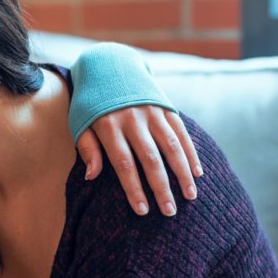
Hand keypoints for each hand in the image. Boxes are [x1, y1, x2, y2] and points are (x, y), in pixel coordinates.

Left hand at [76, 106, 201, 216]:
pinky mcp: (166, 107)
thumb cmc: (91, 104)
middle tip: (170, 211)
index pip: (124, 163)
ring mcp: (152, 112)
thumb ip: (87, 149)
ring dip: (183, 173)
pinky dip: (191, 153)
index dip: (134, 188)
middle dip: (161, 187)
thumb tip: (92, 177)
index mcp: (109, 126)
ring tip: (190, 196)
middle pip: (150, 159)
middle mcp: (133, 119)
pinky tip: (197, 173)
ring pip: (172, 146)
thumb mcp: (80, 123)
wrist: (109, 66)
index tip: (143, 211)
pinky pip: (182, 133)